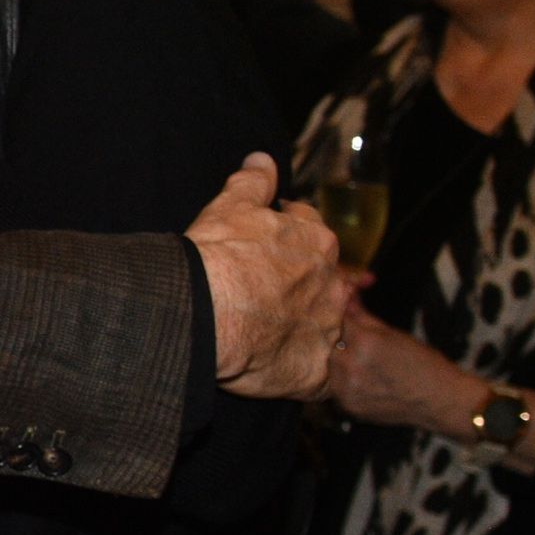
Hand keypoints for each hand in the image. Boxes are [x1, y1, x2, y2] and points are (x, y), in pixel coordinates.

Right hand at [190, 156, 344, 399]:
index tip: (262, 255)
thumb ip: (253, 182)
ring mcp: (326, 331)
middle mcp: (332, 286)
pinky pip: (314, 376)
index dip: (286, 246)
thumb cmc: (216, 257)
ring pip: (322, 330)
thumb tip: (263, 158)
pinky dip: (299, 374)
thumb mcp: (230, 206)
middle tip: (259, 299)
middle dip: (298, 291)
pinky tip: (272, 369)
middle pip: (322, 286)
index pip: (313, 238)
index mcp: (317, 243)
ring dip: (301, 333)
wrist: (202, 313)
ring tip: (263, 338)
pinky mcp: (314, 372)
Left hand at [326, 299, 480, 437]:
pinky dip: (345, 384)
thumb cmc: (424, 364)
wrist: (439, 401)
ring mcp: (347, 389)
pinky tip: (365, 383)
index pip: (342, 321)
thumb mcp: (396, 335)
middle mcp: (351, 365)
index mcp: (365, 342)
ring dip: (342, 365)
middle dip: (344, 345)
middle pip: (332, 346)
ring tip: (366, 368)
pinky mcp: (347, 406)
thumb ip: (365, 317)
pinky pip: (336, 390)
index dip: (349, 321)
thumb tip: (347, 296)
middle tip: (364, 350)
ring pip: (332, 368)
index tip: (356, 325)